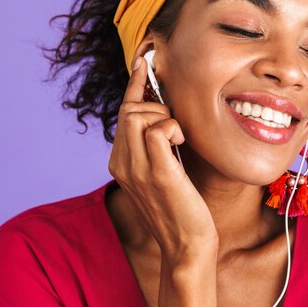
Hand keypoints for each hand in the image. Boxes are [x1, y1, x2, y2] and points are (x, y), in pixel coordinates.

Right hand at [108, 57, 218, 258]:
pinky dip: (171, 127)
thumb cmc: (180, 207)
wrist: (186, 245)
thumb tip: (164, 118)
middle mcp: (122, 164)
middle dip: (154, 105)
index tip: (144, 63)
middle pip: (127, 110)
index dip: (134, 85)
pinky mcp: (158, 173)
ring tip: (178, 137)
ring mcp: (137, 169)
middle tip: (174, 123)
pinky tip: (181, 142)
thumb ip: (153, 147)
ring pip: (137, 115)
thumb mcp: (161, 171)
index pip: (122, 114)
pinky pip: (157, 130)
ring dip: (163, 116)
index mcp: (120, 162)